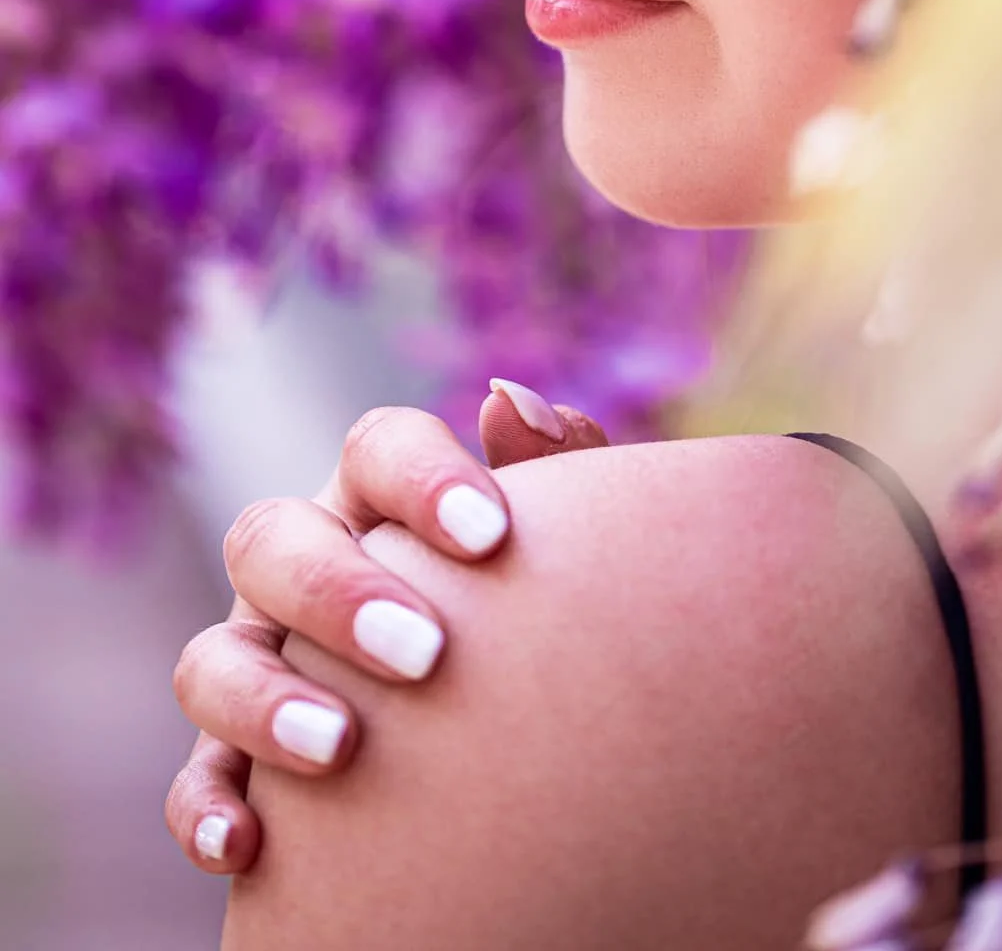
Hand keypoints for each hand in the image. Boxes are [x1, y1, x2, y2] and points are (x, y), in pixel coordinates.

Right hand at [165, 384, 607, 875]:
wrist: (531, 737)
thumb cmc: (544, 609)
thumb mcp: (562, 543)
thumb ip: (556, 467)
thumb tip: (508, 401)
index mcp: (381, 496)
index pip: (376, 447)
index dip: (424, 479)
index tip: (491, 536)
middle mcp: (302, 562)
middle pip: (271, 536)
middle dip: (337, 590)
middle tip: (425, 652)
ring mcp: (255, 657)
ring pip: (211, 657)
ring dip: (262, 698)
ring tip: (339, 748)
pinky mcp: (233, 759)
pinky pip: (195, 781)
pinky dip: (209, 808)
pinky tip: (250, 844)